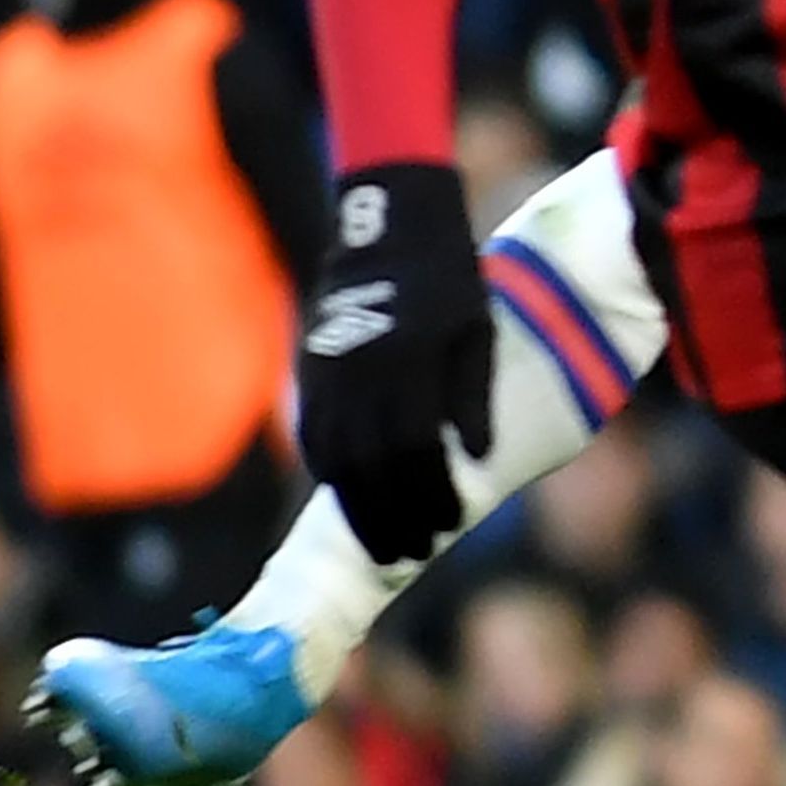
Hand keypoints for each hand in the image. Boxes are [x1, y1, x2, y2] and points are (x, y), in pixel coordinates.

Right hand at [297, 161, 490, 567]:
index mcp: (407, 365)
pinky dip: (331, 473)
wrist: (388, 229)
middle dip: (390, 518)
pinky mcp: (308, 370)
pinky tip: (350, 497)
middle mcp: (359, 374)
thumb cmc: (449, 282)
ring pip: (334, 459)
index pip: (415, 452)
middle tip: (410, 555)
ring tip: (382, 542)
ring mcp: (325, 373)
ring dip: (357, 507)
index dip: (431, 495)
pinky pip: (313, 435)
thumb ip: (473, 397)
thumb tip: (477, 459)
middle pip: (369, 468)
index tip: (448, 527)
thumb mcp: (476, 333)